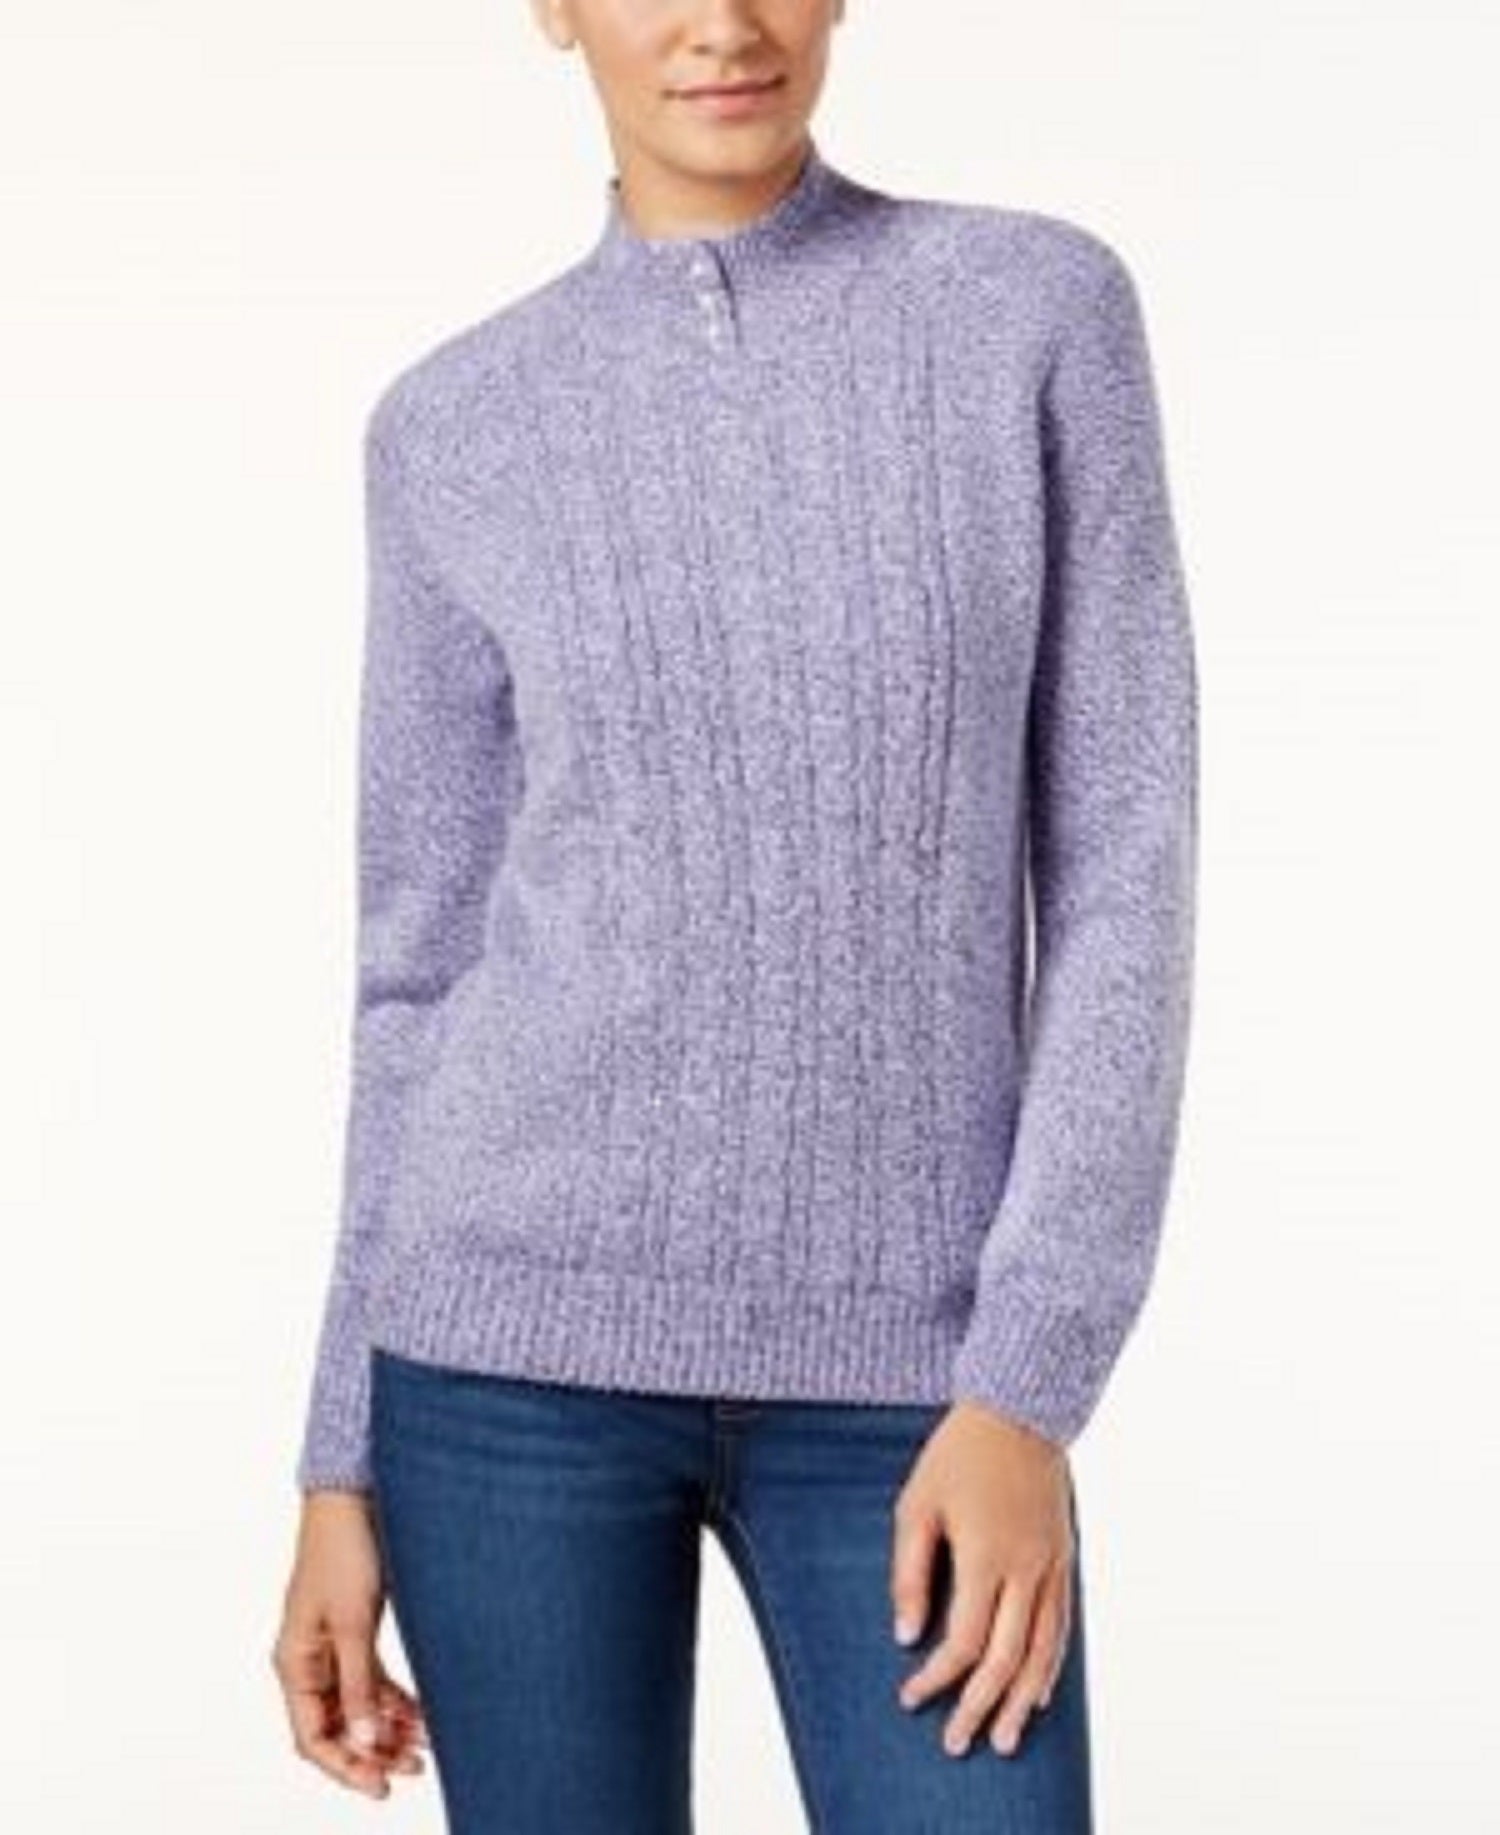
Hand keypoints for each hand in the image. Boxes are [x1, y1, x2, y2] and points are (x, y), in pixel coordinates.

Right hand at [271, 1489, 429, 1798]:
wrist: (357, 1496)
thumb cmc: (347, 1550)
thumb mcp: (354, 1622)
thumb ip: (359, 1685)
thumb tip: (366, 1744)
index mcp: (294, 1662)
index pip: (313, 1737)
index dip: (346, 1767)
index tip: (383, 1786)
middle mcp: (309, 1660)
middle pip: (336, 1727)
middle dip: (373, 1753)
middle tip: (416, 1768)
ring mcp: (332, 1646)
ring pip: (357, 1706)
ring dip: (388, 1728)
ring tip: (426, 1746)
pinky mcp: (354, 1630)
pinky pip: (371, 1680)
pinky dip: (394, 1699)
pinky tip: (422, 1714)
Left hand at [889, 1401, 1074, 1758]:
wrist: (1020, 1411)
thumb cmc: (958, 1455)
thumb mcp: (917, 1504)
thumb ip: (910, 1573)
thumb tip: (906, 1636)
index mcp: (986, 1557)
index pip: (964, 1642)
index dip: (938, 1678)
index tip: (912, 1698)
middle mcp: (1027, 1570)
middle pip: (1007, 1660)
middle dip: (981, 1707)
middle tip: (958, 1744)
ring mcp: (1052, 1566)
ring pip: (1043, 1652)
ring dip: (1022, 1701)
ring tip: (1004, 1739)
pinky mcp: (1065, 1559)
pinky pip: (1062, 1625)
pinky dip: (1050, 1665)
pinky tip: (1038, 1692)